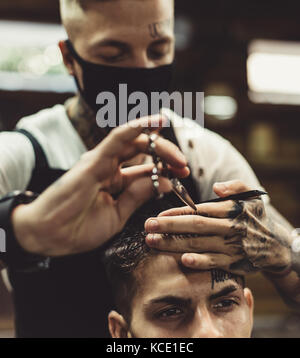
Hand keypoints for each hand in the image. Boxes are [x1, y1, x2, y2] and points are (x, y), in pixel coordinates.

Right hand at [12, 114, 188, 256]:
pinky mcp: (95, 159)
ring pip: (135, 141)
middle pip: (144, 151)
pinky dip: (138, 127)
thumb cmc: (78, 228)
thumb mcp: (118, 214)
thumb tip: (164, 182)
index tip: (184, 174)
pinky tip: (155, 121)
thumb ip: (139, 195)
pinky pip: (119, 137)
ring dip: (159, 144)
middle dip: (167, 156)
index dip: (167, 168)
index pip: (146, 167)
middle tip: (183, 166)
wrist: (49, 236)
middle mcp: (109, 166)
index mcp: (115, 180)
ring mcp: (101, 160)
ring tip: (177, 156)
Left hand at [145, 179, 291, 275]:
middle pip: (194, 227)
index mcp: (230, 210)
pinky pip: (213, 263)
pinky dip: (199, 262)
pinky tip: (182, 260)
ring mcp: (230, 247)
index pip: (199, 210)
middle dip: (168, 227)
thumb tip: (216, 187)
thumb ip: (234, 187)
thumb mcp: (251, 196)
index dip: (177, 213)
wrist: (274, 245)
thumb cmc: (256, 217)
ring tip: (152, 242)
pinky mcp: (232, 263)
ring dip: (173, 245)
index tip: (158, 215)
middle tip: (147, 227)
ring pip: (198, 245)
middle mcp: (228, 228)